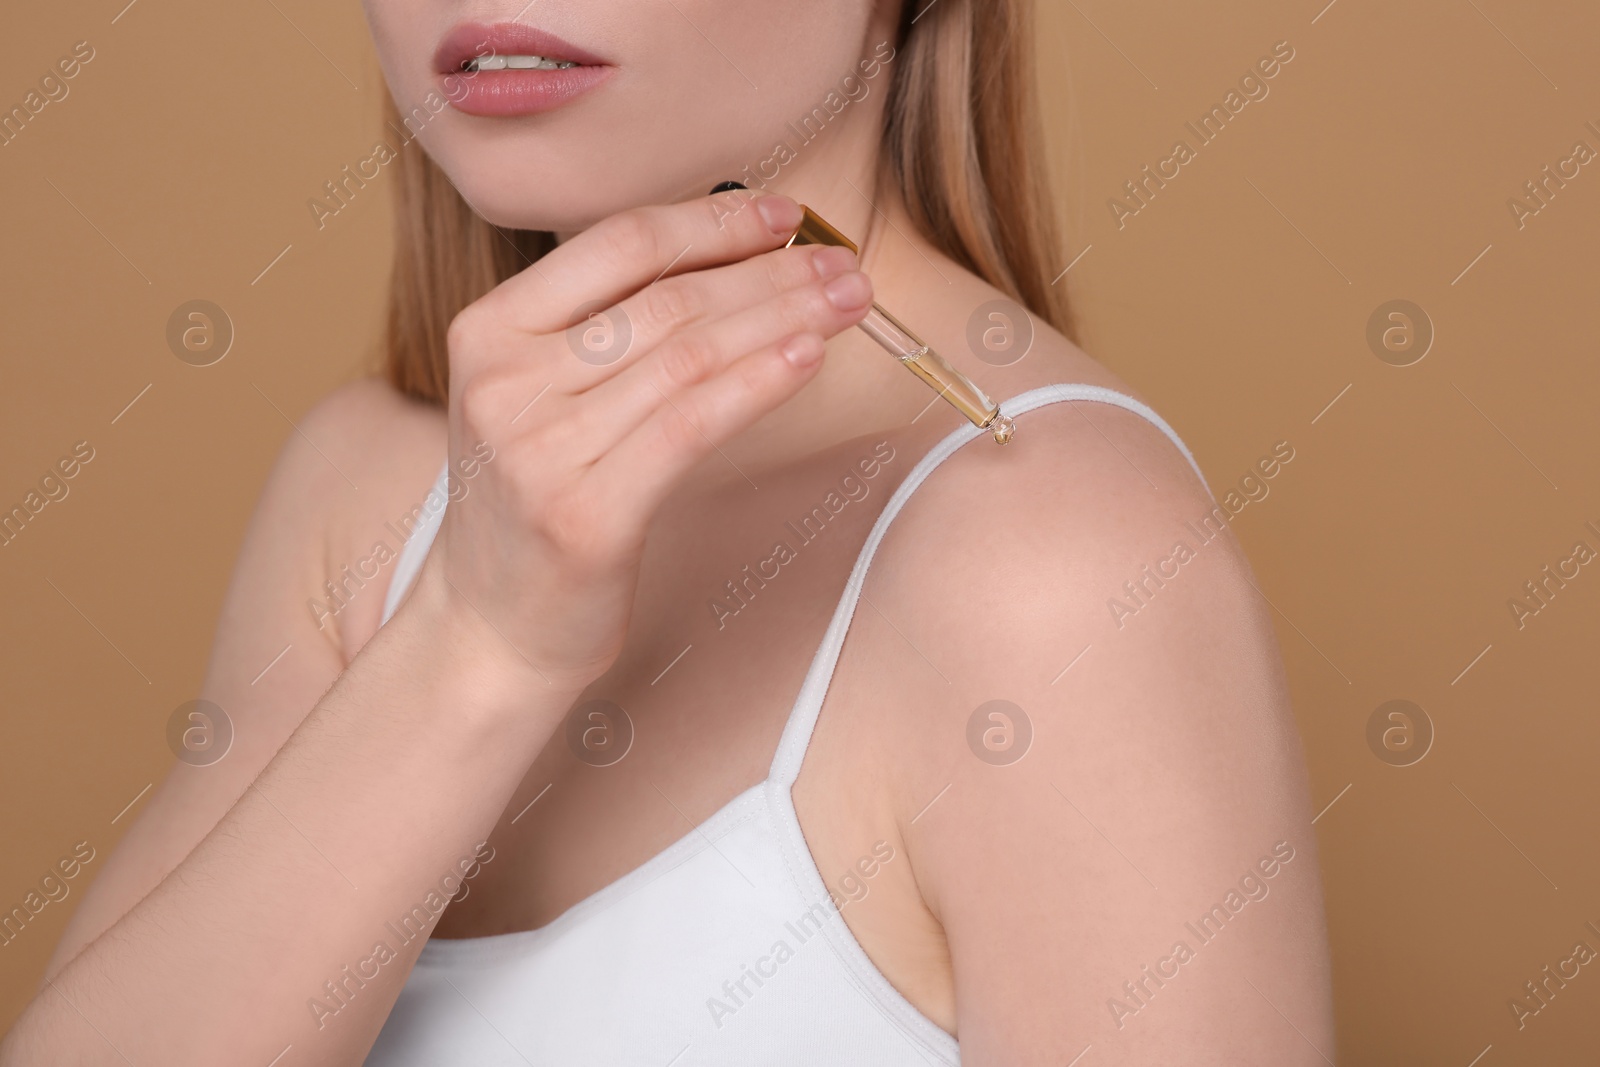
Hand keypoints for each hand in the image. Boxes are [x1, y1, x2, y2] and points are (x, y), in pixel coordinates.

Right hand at [411, 189, 872, 696]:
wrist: (489, 628)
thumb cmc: (534, 505)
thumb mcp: (537, 396)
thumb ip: (604, 328)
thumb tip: (734, 259)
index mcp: (489, 330)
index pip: (620, 245)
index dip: (713, 221)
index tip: (785, 215)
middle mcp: (506, 382)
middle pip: (667, 299)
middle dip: (770, 274)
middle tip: (842, 265)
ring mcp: (540, 450)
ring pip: (689, 357)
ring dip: (782, 320)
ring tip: (844, 303)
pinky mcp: (586, 514)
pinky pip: (691, 427)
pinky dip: (757, 384)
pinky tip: (807, 358)